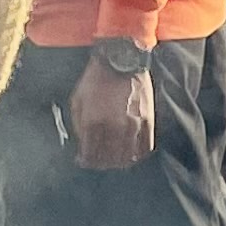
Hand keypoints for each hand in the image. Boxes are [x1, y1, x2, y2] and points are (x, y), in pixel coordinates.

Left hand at [69, 52, 154, 170]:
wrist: (120, 62)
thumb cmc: (96, 79)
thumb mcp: (77, 100)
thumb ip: (78, 124)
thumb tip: (82, 143)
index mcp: (93, 122)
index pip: (90, 154)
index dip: (86, 161)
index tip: (84, 161)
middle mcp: (113, 127)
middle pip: (108, 159)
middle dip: (101, 164)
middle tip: (98, 163)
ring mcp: (133, 126)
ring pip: (127, 157)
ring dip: (119, 162)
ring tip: (115, 161)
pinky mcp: (147, 122)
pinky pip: (145, 148)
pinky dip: (137, 155)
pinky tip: (132, 154)